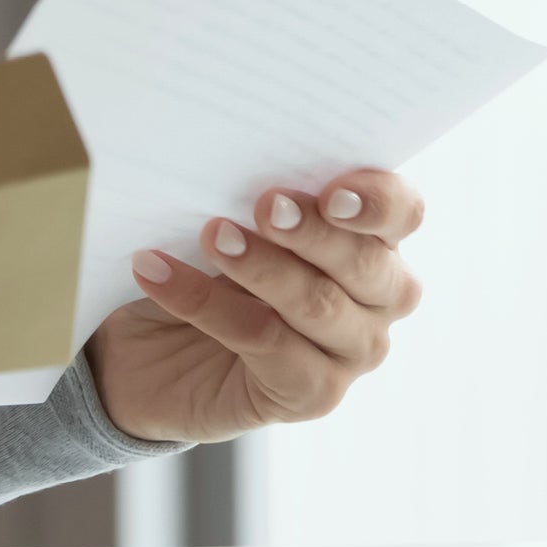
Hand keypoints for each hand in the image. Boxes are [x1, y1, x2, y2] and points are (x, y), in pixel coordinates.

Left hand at [81, 168, 424, 444]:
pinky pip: (264, 343)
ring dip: (262, 267)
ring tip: (212, 236)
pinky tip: (157, 274)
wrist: (144, 347)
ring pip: (318, 306)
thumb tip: (228, 154)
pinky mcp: (311, 393)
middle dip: (314, 232)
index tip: (333, 193)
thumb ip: (250, 193)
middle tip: (266, 207)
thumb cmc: (201, 262)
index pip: (402, 212)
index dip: (378, 201)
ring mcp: (350, 352)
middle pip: (366, 265)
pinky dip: (206, 304)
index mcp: (372, 239)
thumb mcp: (226, 214)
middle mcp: (377, 300)